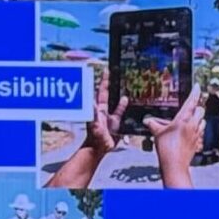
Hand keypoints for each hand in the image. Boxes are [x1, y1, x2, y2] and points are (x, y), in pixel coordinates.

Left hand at [47, 70, 126, 189]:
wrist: (100, 148)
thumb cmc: (95, 137)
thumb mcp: (94, 125)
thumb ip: (93, 114)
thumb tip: (91, 102)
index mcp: (98, 108)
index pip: (101, 91)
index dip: (104, 81)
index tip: (106, 70)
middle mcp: (103, 110)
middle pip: (106, 93)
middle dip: (108, 82)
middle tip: (111, 72)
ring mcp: (109, 115)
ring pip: (114, 101)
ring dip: (117, 92)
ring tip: (121, 83)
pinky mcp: (115, 122)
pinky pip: (120, 111)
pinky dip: (123, 105)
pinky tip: (127, 99)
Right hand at [145, 88, 203, 188]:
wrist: (174, 165)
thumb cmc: (167, 149)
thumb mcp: (157, 134)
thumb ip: (154, 125)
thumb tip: (148, 121)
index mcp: (183, 119)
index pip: (192, 101)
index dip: (195, 92)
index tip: (197, 86)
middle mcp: (192, 125)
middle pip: (201, 110)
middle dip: (197, 107)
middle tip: (192, 106)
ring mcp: (196, 134)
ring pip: (203, 121)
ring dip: (199, 118)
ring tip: (191, 120)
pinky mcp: (197, 142)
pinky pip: (201, 132)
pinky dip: (197, 130)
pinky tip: (190, 133)